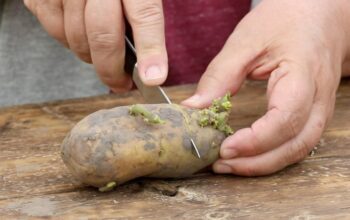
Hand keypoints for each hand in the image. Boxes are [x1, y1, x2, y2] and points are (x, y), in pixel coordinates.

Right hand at [24, 0, 167, 91]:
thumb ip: (142, 16)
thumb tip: (150, 65)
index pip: (145, 14)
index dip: (150, 49)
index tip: (153, 78)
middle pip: (103, 34)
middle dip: (112, 69)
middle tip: (121, 84)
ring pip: (76, 37)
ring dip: (91, 57)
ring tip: (102, 55)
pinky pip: (54, 29)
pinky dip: (68, 41)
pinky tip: (81, 35)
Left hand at [183, 0, 349, 175]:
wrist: (318, 12)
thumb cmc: (284, 19)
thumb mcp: (246, 41)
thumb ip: (220, 76)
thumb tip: (192, 108)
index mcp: (304, 74)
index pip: (285, 118)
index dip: (255, 140)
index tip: (224, 148)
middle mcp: (320, 97)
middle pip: (295, 143)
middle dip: (256, 162)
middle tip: (220, 164)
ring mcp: (322, 106)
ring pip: (299, 149)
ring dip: (264, 163)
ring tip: (230, 165)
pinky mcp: (314, 111)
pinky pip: (298, 141)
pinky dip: (273, 154)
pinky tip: (250, 155)